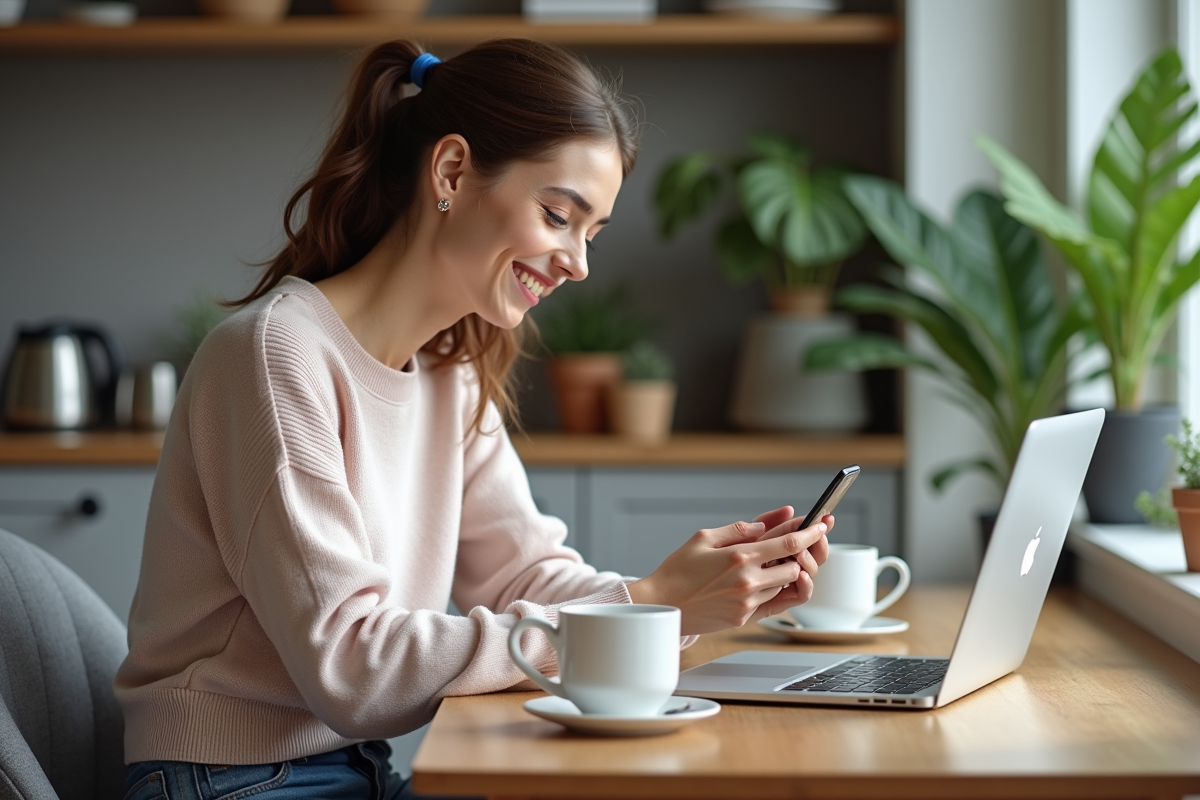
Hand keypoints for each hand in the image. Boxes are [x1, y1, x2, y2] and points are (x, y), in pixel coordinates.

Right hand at [626, 507, 830, 634]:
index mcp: (739, 556)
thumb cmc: (678, 569)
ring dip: (782, 574)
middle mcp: (747, 581)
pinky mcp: (743, 618)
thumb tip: (764, 525)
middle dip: (796, 556)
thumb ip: (737, 529)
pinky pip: (770, 602)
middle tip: (789, 547)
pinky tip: (759, 581)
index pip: (788, 543)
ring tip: (764, 564)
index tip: (821, 525)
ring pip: (784, 586)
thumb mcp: (703, 538)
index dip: (809, 533)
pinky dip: (770, 590)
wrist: (662, 604)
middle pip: (794, 567)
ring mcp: (747, 603)